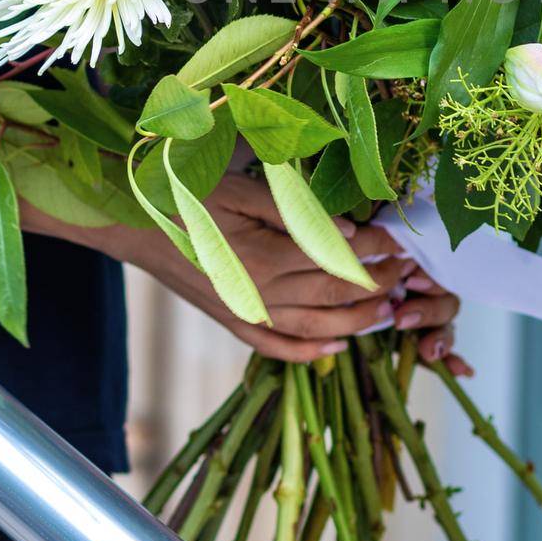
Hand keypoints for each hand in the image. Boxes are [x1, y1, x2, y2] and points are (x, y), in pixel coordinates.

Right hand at [202, 174, 467, 364]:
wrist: (131, 223)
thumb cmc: (188, 194)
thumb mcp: (244, 188)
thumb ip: (298, 213)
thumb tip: (349, 234)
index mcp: (267, 256)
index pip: (341, 260)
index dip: (378, 252)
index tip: (403, 241)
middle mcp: (261, 293)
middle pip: (336, 297)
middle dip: (379, 287)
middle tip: (410, 274)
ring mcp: (246, 313)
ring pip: (316, 328)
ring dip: (358, 323)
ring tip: (391, 311)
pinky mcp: (231, 323)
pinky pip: (277, 347)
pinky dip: (308, 352)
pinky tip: (335, 348)